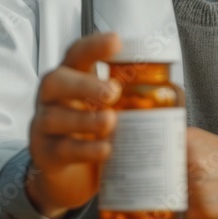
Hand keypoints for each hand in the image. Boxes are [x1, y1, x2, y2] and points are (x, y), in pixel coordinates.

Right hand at [26, 32, 122, 217]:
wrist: (67, 178)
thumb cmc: (90, 133)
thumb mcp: (104, 108)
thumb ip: (125, 97)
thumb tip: (173, 91)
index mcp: (70, 79)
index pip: (76, 55)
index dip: (93, 46)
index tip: (116, 40)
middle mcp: (52, 98)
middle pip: (55, 81)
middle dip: (83, 84)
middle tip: (112, 91)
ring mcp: (44, 126)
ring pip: (54, 117)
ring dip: (85, 119)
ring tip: (110, 122)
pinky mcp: (44, 154)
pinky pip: (61, 149)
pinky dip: (84, 150)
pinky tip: (105, 149)